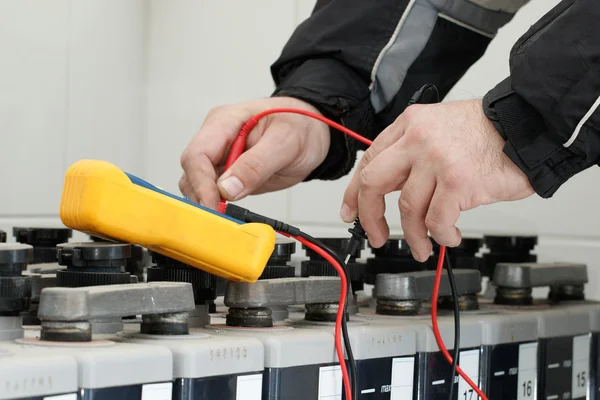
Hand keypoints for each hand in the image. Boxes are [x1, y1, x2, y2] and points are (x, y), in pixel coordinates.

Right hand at [179, 96, 329, 208]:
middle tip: (219, 218)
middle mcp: (216, 139)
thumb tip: (227, 189)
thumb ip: (256, 164)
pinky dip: (216, 206)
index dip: (201, 183)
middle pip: (192, 171)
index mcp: (225, 122)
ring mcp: (220, 157)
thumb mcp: (285, 142)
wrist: (311, 132)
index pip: (198, 154)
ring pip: (195, 184)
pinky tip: (228, 214)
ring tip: (225, 218)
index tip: (214, 205)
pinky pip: (211, 192)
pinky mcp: (227, 174)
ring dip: (206, 203)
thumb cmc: (300, 126)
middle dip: (201, 196)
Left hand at [340, 100, 533, 260]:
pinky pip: (437, 220)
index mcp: (409, 125)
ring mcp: (437, 160)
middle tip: (375, 236)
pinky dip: (441, 235)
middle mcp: (417, 139)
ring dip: (413, 236)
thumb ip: (412, 154)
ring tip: (423, 247)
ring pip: (408, 208)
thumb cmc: (488, 132)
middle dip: (370, 216)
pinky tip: (449, 236)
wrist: (528, 125)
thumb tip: (390, 189)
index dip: (354, 191)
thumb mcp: (438, 128)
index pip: (368, 159)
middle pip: (373, 182)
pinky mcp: (458, 181)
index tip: (351, 211)